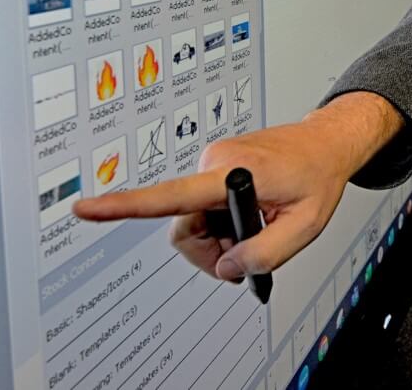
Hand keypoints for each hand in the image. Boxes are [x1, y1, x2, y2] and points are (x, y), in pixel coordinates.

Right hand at [73, 92, 401, 281]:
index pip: (171, 194)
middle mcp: (214, 161)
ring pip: (193, 219)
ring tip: (256, 229)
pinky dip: (222, 221)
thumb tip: (225, 266)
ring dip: (218, 236)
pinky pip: (202, 206)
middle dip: (209, 249)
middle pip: (183, 226)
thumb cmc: (318, 176)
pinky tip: (250, 216)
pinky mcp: (214, 164)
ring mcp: (212, 161)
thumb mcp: (305, 225)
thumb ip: (264, 253)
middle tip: (244, 255)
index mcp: (233, 173)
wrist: (326, 143)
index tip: (85, 208)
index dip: (123, 205)